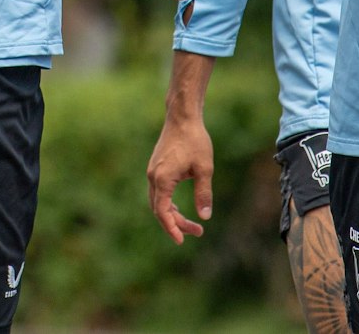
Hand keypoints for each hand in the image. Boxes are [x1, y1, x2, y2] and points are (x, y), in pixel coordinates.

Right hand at [146, 113, 213, 243]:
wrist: (182, 117)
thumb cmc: (195, 140)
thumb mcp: (204, 169)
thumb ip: (204, 194)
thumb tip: (205, 217)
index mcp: (162, 179)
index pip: (162, 212)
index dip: (171, 228)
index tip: (181, 241)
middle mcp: (153, 176)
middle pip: (159, 210)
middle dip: (176, 224)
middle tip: (198, 231)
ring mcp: (152, 171)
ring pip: (157, 202)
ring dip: (172, 215)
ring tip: (191, 224)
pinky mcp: (156, 167)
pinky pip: (158, 193)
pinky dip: (167, 204)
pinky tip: (178, 207)